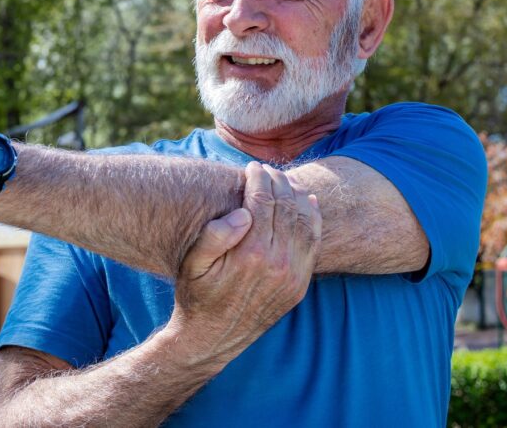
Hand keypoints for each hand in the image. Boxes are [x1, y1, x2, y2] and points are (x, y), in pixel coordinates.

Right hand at [167, 162, 320, 367]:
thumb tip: (243, 212)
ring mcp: (293, 275)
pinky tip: (308, 202)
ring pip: (305, 222)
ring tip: (285, 181)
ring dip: (297, 196)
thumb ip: (214, 236)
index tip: (251, 168)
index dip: (258, 179)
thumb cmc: (197, 296)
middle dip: (278, 182)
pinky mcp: (300, 285)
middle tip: (267, 170)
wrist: (213, 338)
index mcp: (251, 253)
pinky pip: (313, 243)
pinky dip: (314, 219)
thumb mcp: (193, 265)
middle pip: (286, 207)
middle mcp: (278, 264)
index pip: (263, 202)